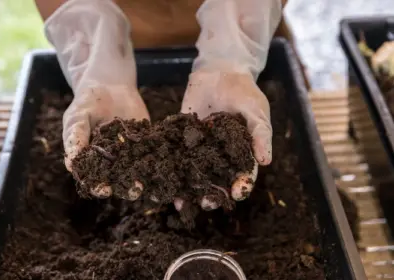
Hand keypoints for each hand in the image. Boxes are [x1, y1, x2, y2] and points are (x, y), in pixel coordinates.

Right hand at [45, 0, 148, 198]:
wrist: (110, 84)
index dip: (97, 186)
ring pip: (138, 172)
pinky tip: (168, 167)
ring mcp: (131, 154)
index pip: (94, 179)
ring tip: (154, 185)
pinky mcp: (147, 143)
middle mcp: (112, 162)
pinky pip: (154, 155)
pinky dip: (161, 162)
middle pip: (118, 180)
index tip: (104, 189)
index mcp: (91, 161)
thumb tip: (71, 162)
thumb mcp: (77, 117)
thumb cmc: (87, 102)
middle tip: (135, 190)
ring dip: (146, 180)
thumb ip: (75, 137)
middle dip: (126, 188)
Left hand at [179, 71, 270, 209]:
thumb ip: (260, 135)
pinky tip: (162, 178)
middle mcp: (220, 154)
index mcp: (241, 151)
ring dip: (188, 188)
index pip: (243, 173)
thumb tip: (266, 162)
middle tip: (206, 204)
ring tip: (180, 202)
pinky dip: (169, 167)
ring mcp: (200, 147)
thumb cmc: (244, 91)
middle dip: (212, 194)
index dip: (241, 185)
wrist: (219, 71)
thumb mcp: (256, 111)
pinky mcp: (182, 137)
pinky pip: (176, 155)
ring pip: (195, 173)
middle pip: (216, 179)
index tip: (237, 194)